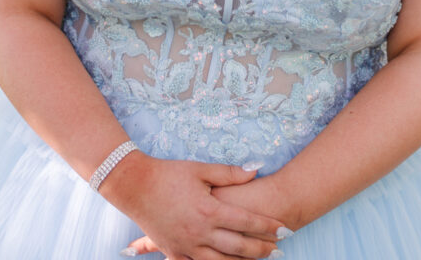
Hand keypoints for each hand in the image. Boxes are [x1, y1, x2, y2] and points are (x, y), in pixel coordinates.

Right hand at [104, 154, 283, 259]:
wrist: (136, 186)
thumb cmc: (169, 173)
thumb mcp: (200, 169)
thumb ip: (230, 173)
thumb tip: (256, 170)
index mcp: (209, 209)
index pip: (246, 220)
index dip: (268, 225)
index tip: (285, 228)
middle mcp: (200, 232)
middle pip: (239, 246)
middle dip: (262, 249)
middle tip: (280, 250)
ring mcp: (187, 245)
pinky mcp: (174, 251)